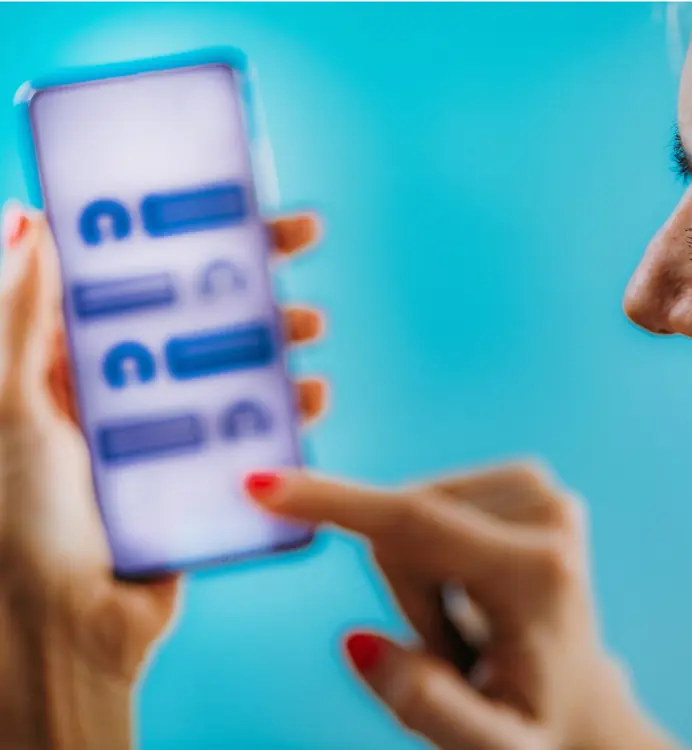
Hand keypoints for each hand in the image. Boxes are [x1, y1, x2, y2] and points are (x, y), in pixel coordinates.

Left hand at [0, 202, 326, 748]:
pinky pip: (253, 422)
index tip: (224, 196)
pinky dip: (286, 405)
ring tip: (310, 322)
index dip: (177, 229)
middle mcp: (126, 380)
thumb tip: (27, 220)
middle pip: (196, 305)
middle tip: (299, 236)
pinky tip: (310, 394)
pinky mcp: (206, 464)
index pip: (134, 273)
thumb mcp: (12, 408)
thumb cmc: (20, 520)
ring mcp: (170, 421)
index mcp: (72, 357)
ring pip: (234, 359)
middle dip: (249, 268)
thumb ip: (20, 319)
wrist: (65, 628)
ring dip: (277, 334)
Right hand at [244, 467, 679, 749]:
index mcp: (537, 573)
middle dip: (401, 585)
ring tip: (466, 620)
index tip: (260, 484)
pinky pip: (432, 497)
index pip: (413, 521)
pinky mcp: (530, 479)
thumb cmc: (533, 727)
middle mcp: (549, 513)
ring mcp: (544, 490)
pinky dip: (431, 543)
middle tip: (447, 645)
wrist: (581, 701)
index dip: (331, 501)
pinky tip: (472, 584)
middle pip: (404, 520)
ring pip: (412, 505)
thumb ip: (425, 703)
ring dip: (416, 568)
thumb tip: (354, 641)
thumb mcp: (488, 746)